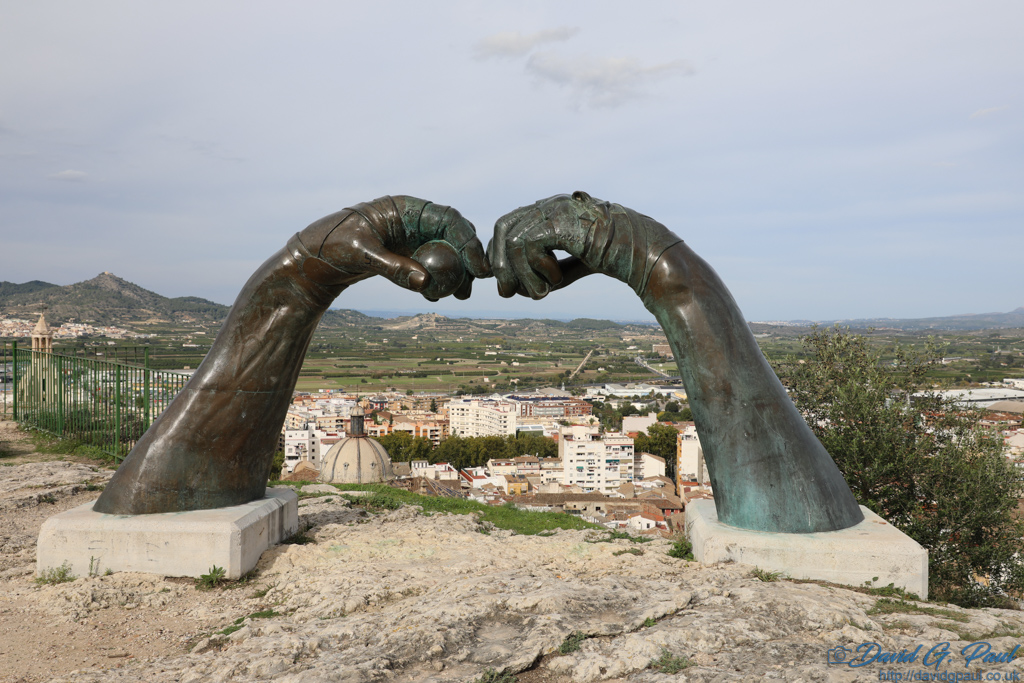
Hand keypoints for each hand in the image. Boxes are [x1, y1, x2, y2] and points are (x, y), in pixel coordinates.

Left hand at [296, 195, 490, 299]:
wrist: (312, 261)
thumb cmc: (332, 247)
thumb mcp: (362, 255)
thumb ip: (394, 267)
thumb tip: (425, 281)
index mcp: (404, 208)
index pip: (448, 219)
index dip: (467, 241)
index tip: (477, 266)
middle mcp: (411, 220)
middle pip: (451, 235)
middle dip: (467, 258)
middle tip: (475, 282)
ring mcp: (408, 238)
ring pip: (443, 252)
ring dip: (455, 272)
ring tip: (459, 295)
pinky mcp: (402, 255)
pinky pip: (428, 265)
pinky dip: (436, 280)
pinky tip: (436, 297)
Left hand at [487, 191, 680, 299]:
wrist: (645, 253)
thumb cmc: (614, 258)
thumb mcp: (574, 264)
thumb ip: (548, 269)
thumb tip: (518, 288)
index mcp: (552, 210)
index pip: (509, 224)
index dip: (498, 253)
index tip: (504, 281)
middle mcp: (551, 204)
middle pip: (504, 228)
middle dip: (501, 265)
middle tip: (508, 293)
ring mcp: (556, 209)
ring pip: (513, 241)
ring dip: (522, 275)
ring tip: (541, 293)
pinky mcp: (562, 221)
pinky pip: (527, 245)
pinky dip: (535, 270)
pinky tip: (555, 282)